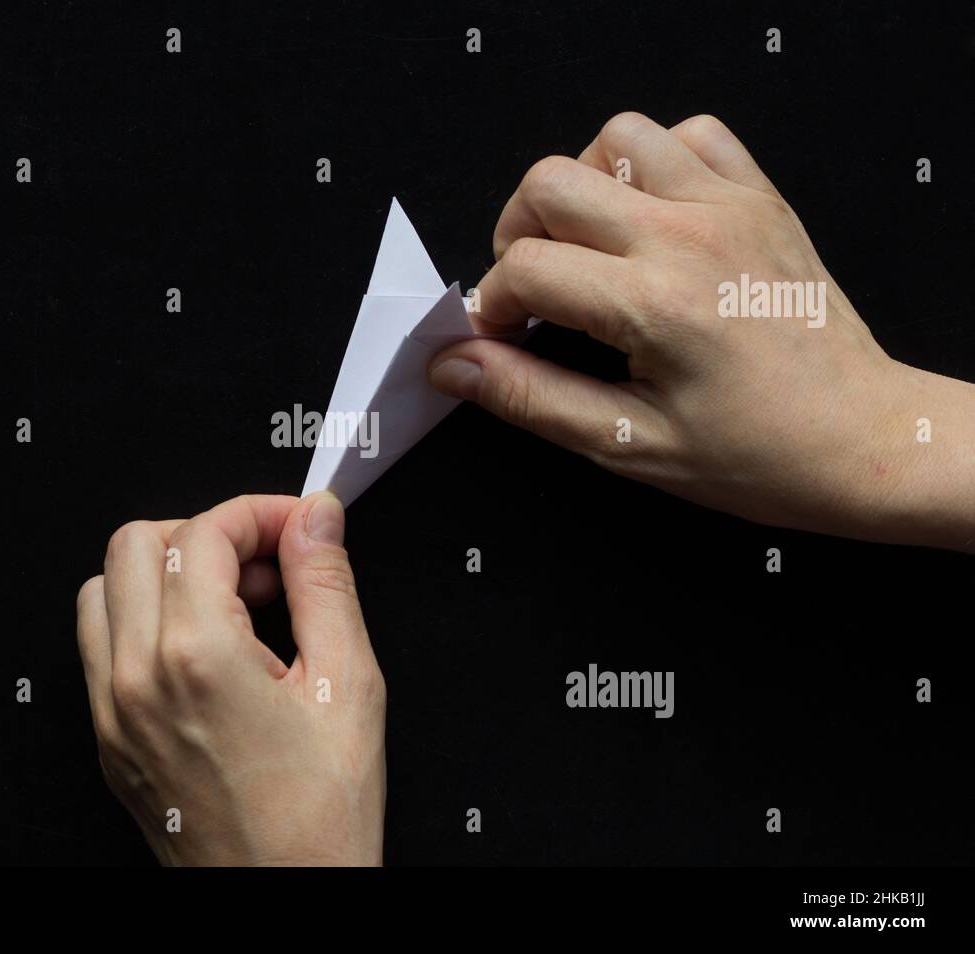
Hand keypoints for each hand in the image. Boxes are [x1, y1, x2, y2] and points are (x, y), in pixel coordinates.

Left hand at [75, 492, 385, 865]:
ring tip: (231, 606)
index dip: (259, 513)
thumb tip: (316, 518)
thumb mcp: (348, 686)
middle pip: (138, 542)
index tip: (297, 528)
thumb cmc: (319, 821)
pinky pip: (98, 646)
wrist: (285, 902)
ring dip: (164, 574)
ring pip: (105, 588)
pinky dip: (141, 622)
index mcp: (197, 657)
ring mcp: (112, 713)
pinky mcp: (108, 741)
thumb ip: (327, 584)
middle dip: (207, 534)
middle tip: (266, 568)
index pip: (204, 531)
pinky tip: (202, 649)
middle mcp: (137, 679)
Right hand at [430, 112, 974, 551]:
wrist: (865, 439)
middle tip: (533, 291)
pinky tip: (648, 218)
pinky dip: (653, 161)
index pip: (525, 268)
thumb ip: (528, 397)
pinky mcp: (759, 198)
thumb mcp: (628, 443)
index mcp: (653, 304)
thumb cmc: (760, 455)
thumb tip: (453, 364)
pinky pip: (691, 133)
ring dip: (582, 187)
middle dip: (517, 236)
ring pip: (616, 137)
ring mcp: (729, 207)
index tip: (499, 337)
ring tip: (588, 247)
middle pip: (550, 182)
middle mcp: (688, 237)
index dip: (490, 305)